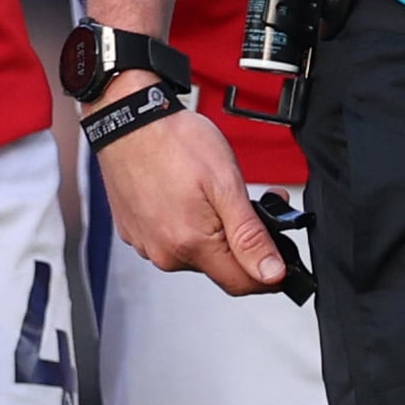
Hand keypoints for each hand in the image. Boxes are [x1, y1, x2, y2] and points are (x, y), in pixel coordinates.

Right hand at [94, 92, 287, 295]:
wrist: (127, 120)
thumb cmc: (174, 142)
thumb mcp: (226, 184)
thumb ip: (250, 236)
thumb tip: (272, 274)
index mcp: (191, 246)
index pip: (242, 284)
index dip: (268, 270)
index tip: (277, 247)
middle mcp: (165, 254)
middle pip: (219, 267)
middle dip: (241, 242)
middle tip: (249, 203)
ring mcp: (147, 243)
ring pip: (195, 253)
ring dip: (212, 232)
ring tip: (212, 193)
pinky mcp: (135, 231)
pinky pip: (170, 239)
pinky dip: (185, 223)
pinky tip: (185, 194)